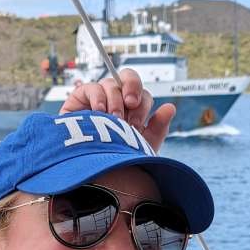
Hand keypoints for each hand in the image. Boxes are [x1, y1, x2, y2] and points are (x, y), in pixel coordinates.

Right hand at [59, 67, 174, 151]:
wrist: (91, 172)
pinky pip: (92, 88)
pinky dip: (98, 98)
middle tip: (131, 104)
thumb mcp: (141, 146)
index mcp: (133, 110)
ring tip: (113, 119)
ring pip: (111, 83)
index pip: (143, 94)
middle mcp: (117, 100)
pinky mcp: (80, 99)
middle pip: (128, 77)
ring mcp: (99, 98)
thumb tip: (170, 107)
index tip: (136, 124)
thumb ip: (158, 127)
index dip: (142, 104)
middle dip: (133, 87)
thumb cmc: (117, 161)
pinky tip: (99, 113)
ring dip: (115, 101)